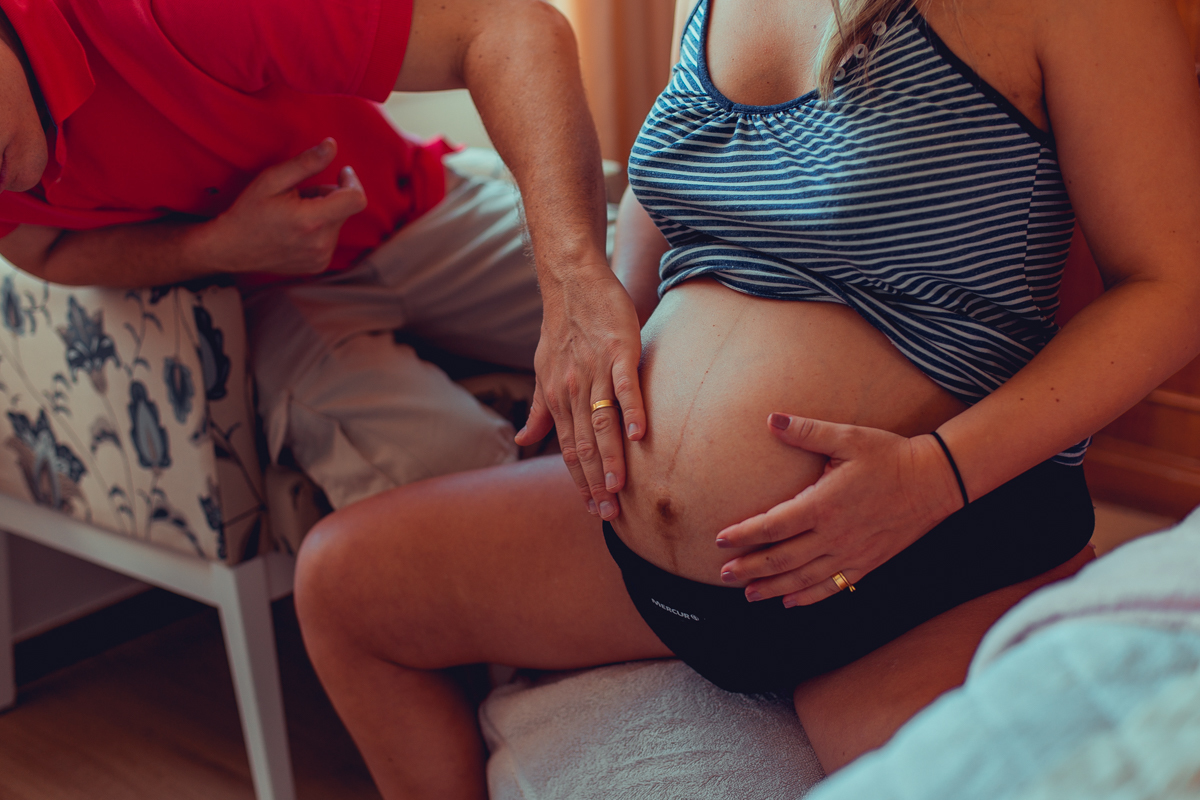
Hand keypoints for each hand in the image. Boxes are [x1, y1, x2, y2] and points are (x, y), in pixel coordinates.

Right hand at [195, 138, 366, 274]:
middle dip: (329, 194)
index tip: (342, 171)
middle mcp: (321, 243)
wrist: (232, 248)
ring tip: (293, 213)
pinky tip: (295, 229)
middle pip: (345, 208)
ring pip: (338, 222)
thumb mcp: (272, 179)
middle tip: (300, 193)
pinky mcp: (319, 265)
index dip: (353, 181)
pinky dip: (319, 228)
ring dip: (323, 212)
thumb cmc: (249, 211)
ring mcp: (321, 257)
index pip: (356, 200)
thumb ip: (306, 163)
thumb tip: (332, 145)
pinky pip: (330, 238)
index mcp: (312, 221)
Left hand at [516, 266, 645, 519]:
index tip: (593, 509)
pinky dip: (631, 411)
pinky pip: (625, 387)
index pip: (569, 449)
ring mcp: (596, 372)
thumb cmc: (561, 330)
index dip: (580, 481)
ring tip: (618, 488)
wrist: (572, 284)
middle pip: (585, 445)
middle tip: (608, 513)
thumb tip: (523, 440)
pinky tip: (638, 437)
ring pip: (602, 423)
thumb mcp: (543, 372)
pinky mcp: (619, 352)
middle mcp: (573, 390)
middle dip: (596, 482)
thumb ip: (538, 410)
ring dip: (611, 458)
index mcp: (557, 398)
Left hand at [716, 414, 963, 606]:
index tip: (720, 540)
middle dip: (749, 568)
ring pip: (803, 578)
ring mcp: (851, 553)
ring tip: (748, 593)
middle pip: (781, 559)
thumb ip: (807, 431)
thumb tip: (771, 418)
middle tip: (723, 574)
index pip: (773, 525)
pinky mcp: (867, 563)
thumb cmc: (890, 456)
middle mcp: (834, 536)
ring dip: (772, 587)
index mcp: (823, 505)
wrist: (935, 481)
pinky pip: (833, 587)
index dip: (744, 534)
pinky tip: (790, 601)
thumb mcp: (848, 437)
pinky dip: (809, 596)